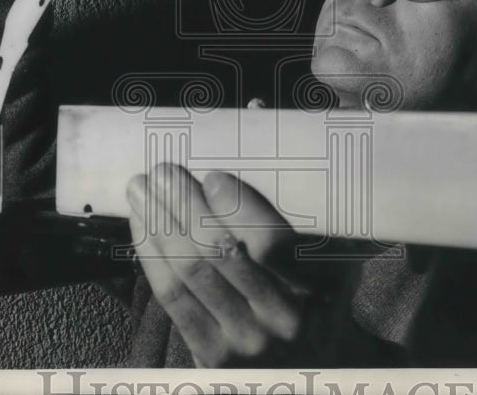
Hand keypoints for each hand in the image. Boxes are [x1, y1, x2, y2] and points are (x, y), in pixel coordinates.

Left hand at [126, 164, 363, 367]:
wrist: (316, 367)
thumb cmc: (326, 292)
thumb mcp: (336, 246)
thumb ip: (305, 179)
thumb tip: (260, 109)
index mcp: (317, 287)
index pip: (272, 244)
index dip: (239, 207)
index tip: (216, 175)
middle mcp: (279, 319)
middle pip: (219, 253)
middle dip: (183, 205)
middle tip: (163, 170)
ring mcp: (242, 341)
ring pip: (188, 273)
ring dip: (158, 224)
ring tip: (140, 189)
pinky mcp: (211, 356)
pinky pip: (171, 298)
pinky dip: (150, 256)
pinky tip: (142, 225)